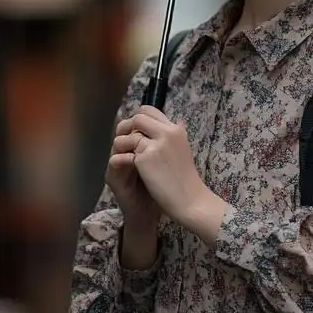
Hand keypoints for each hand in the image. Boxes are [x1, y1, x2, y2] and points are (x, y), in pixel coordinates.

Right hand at [105, 119, 161, 243]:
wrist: (151, 212)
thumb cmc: (160, 188)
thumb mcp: (166, 162)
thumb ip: (168, 144)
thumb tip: (180, 122)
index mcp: (137, 147)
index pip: (135, 124)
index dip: (145, 121)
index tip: (160, 127)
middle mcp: (125, 152)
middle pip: (124, 129)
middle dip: (137, 129)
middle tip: (151, 136)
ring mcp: (117, 164)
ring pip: (117, 142)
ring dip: (132, 142)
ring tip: (146, 148)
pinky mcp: (113, 177)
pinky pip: (114, 161)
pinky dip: (126, 158)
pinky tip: (139, 161)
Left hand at [118, 107, 212, 233]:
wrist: (190, 200)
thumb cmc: (187, 179)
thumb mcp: (184, 150)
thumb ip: (175, 136)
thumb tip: (178, 120)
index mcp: (177, 130)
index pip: (150, 111)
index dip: (139, 120)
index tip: (137, 133)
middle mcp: (168, 132)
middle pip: (138, 117)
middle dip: (129, 128)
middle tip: (127, 143)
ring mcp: (156, 144)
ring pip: (129, 131)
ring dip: (123, 142)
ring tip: (126, 155)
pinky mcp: (145, 157)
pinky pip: (125, 148)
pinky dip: (122, 155)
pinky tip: (125, 165)